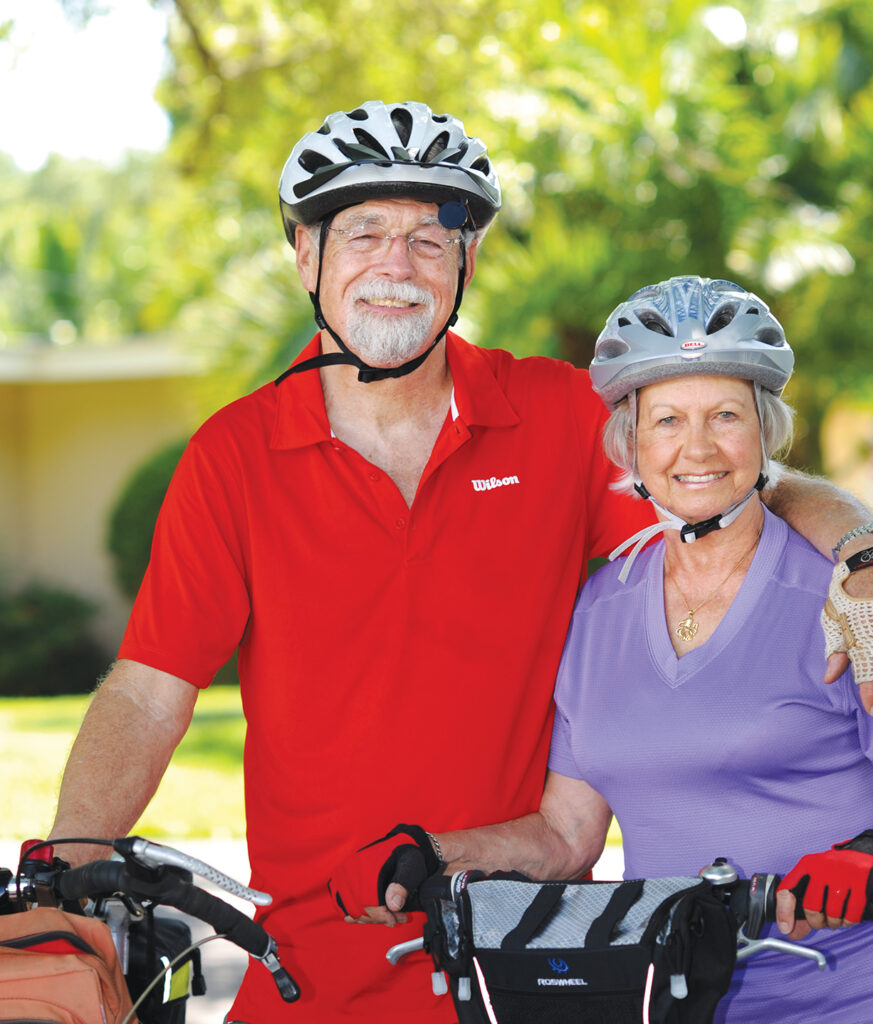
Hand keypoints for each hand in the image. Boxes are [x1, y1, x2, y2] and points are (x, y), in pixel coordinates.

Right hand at [328, 824, 440, 923]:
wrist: (399, 844)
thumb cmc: (406, 855)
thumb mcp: (411, 865)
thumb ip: (402, 884)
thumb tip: (393, 905)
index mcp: (365, 864)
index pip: (367, 900)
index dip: (381, 915)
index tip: (395, 919)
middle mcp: (350, 868)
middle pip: (358, 908)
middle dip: (378, 918)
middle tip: (396, 918)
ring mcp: (344, 875)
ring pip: (351, 909)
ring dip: (370, 918)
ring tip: (388, 916)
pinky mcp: (342, 880)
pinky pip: (343, 905)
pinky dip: (357, 914)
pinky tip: (373, 914)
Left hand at [777, 836, 872, 934]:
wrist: (860, 858)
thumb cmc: (835, 871)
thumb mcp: (815, 879)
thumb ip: (802, 904)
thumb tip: (790, 930)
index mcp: (806, 865)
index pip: (787, 890)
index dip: (783, 912)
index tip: (785, 928)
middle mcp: (821, 868)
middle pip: (810, 908)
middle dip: (815, 922)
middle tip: (820, 921)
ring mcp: (841, 875)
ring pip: (832, 914)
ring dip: (833, 923)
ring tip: (835, 917)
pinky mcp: (859, 883)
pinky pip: (851, 915)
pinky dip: (848, 922)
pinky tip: (847, 916)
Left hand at [821, 561, 872, 711]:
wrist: (866, 561)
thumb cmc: (846, 595)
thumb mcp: (834, 620)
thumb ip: (836, 650)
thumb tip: (830, 677)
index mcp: (865, 633)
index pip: (870, 669)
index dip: (871, 690)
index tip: (871, 709)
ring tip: (872, 693)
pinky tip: (872, 669)